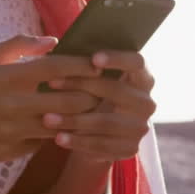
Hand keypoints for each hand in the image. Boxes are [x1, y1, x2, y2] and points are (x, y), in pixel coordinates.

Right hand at [0, 34, 102, 173]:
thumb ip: (19, 46)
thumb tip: (52, 41)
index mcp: (9, 77)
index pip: (56, 69)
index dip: (82, 66)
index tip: (99, 65)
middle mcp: (14, 105)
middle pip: (68, 102)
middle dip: (89, 97)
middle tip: (100, 92)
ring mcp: (12, 132)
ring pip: (59, 127)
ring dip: (75, 119)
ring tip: (86, 111)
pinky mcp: (9, 153)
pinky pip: (40, 144)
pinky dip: (50, 135)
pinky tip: (56, 127)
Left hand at [40, 50, 156, 162]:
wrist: (98, 135)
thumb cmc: (92, 96)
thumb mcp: (93, 79)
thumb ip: (86, 65)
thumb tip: (55, 44)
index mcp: (142, 77)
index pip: (137, 62)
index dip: (117, 59)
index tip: (93, 59)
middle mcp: (146, 102)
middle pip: (117, 90)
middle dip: (82, 85)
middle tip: (51, 82)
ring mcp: (141, 127)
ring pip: (106, 121)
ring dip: (74, 119)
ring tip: (47, 118)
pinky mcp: (130, 149)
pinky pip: (103, 145)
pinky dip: (78, 142)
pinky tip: (58, 138)